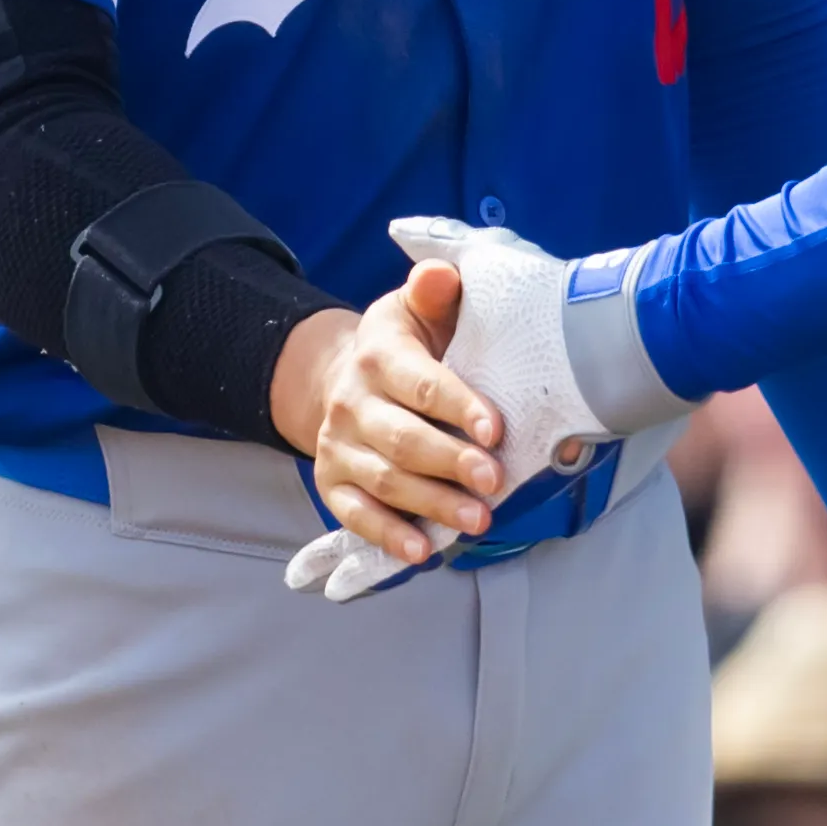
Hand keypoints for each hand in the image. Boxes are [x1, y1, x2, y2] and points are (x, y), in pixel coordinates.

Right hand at [279, 216, 691, 600]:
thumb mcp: (416, 308)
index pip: (421, 383)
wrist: (341, 375)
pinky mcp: (330, 481)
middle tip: (495, 481)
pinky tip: (421, 551)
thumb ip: (434, 292)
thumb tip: (442, 274)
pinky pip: (354, 514)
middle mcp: (352, 401)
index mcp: (379, 354)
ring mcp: (339, 445)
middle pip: (402, 439)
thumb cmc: (404, 344)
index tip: (495, 430)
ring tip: (477, 519)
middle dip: (450, 463)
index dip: (459, 406)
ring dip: (432, 504)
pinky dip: (386, 535)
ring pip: (384, 480)